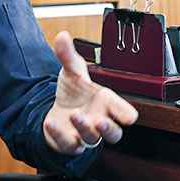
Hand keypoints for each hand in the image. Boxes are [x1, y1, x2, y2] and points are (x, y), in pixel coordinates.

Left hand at [43, 31, 138, 154]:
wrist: (57, 108)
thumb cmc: (74, 93)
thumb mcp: (71, 71)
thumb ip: (68, 56)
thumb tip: (62, 36)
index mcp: (105, 103)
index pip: (122, 111)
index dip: (126, 114)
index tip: (130, 117)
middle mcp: (98, 121)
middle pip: (113, 133)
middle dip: (109, 128)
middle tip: (100, 121)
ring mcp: (85, 134)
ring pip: (91, 138)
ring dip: (83, 127)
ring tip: (73, 114)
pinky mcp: (69, 143)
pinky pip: (67, 144)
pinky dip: (58, 134)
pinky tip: (50, 122)